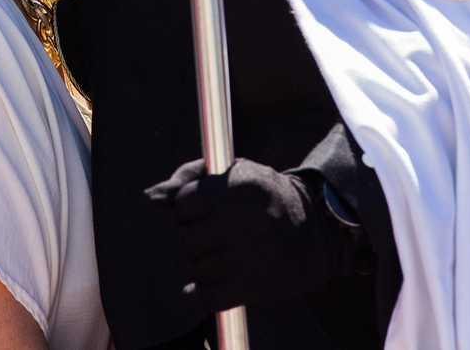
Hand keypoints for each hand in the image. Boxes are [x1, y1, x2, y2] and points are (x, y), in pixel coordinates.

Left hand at [145, 157, 348, 311]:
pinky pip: (208, 298)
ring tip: (225, 258)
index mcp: (235, 187)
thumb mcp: (234, 171)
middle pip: (187, 241)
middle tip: (216, 238)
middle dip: (196, 241)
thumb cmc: (265, 196)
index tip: (205, 214)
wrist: (318, 229)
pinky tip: (207, 289)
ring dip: (205, 267)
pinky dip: (202, 297)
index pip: (183, 205)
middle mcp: (241, 220)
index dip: (190, 211)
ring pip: (198, 270)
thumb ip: (189, 178)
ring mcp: (248, 255)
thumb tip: (151, 197)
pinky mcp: (256, 285)